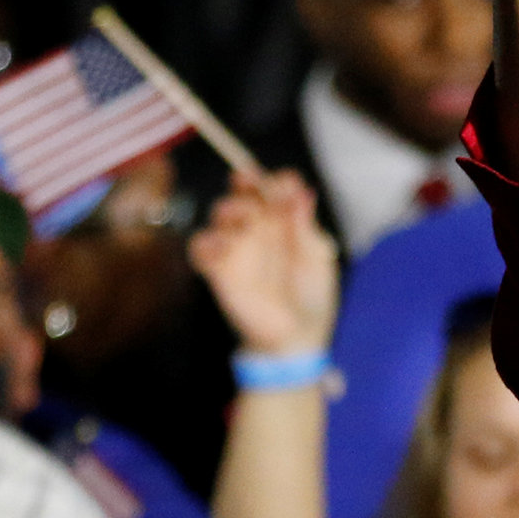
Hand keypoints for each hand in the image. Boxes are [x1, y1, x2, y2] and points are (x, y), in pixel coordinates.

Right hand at [190, 169, 341, 354]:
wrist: (297, 337)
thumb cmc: (312, 296)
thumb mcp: (318, 258)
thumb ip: (305, 226)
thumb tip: (302, 191)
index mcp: (285, 221)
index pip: (274, 187)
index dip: (276, 181)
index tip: (284, 185)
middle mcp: (259, 228)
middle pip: (244, 193)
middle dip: (248, 185)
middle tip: (257, 191)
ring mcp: (237, 247)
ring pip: (221, 213)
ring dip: (230, 209)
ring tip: (244, 220)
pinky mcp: (218, 270)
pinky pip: (200, 247)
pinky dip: (207, 241)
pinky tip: (224, 246)